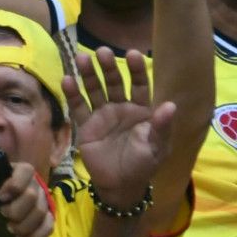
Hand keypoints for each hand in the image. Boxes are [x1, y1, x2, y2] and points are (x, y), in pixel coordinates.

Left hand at [0, 160, 53, 236]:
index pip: (26, 170)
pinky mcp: (46, 218)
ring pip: (41, 213)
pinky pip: (48, 228)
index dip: (15, 184)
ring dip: (24, 225)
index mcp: (17, 171)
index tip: (0, 197)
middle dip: (16, 209)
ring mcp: (43, 201)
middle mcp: (34, 184)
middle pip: (33, 196)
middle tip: (3, 214)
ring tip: (9, 228)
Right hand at [65, 47, 174, 209]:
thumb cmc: (143, 165)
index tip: (132, 54)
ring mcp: (102, 116)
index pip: (139, 85)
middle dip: (108, 67)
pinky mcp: (85, 126)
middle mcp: (121, 108)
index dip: (136, 70)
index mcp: (141, 110)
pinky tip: (67, 79)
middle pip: (114, 82)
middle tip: (101, 51)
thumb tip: (169, 105)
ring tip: (81, 58)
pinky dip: (72, 93)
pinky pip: (78, 107)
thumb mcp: (157, 147)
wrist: (120, 185)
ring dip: (88, 74)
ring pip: (94, 90)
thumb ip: (162, 127)